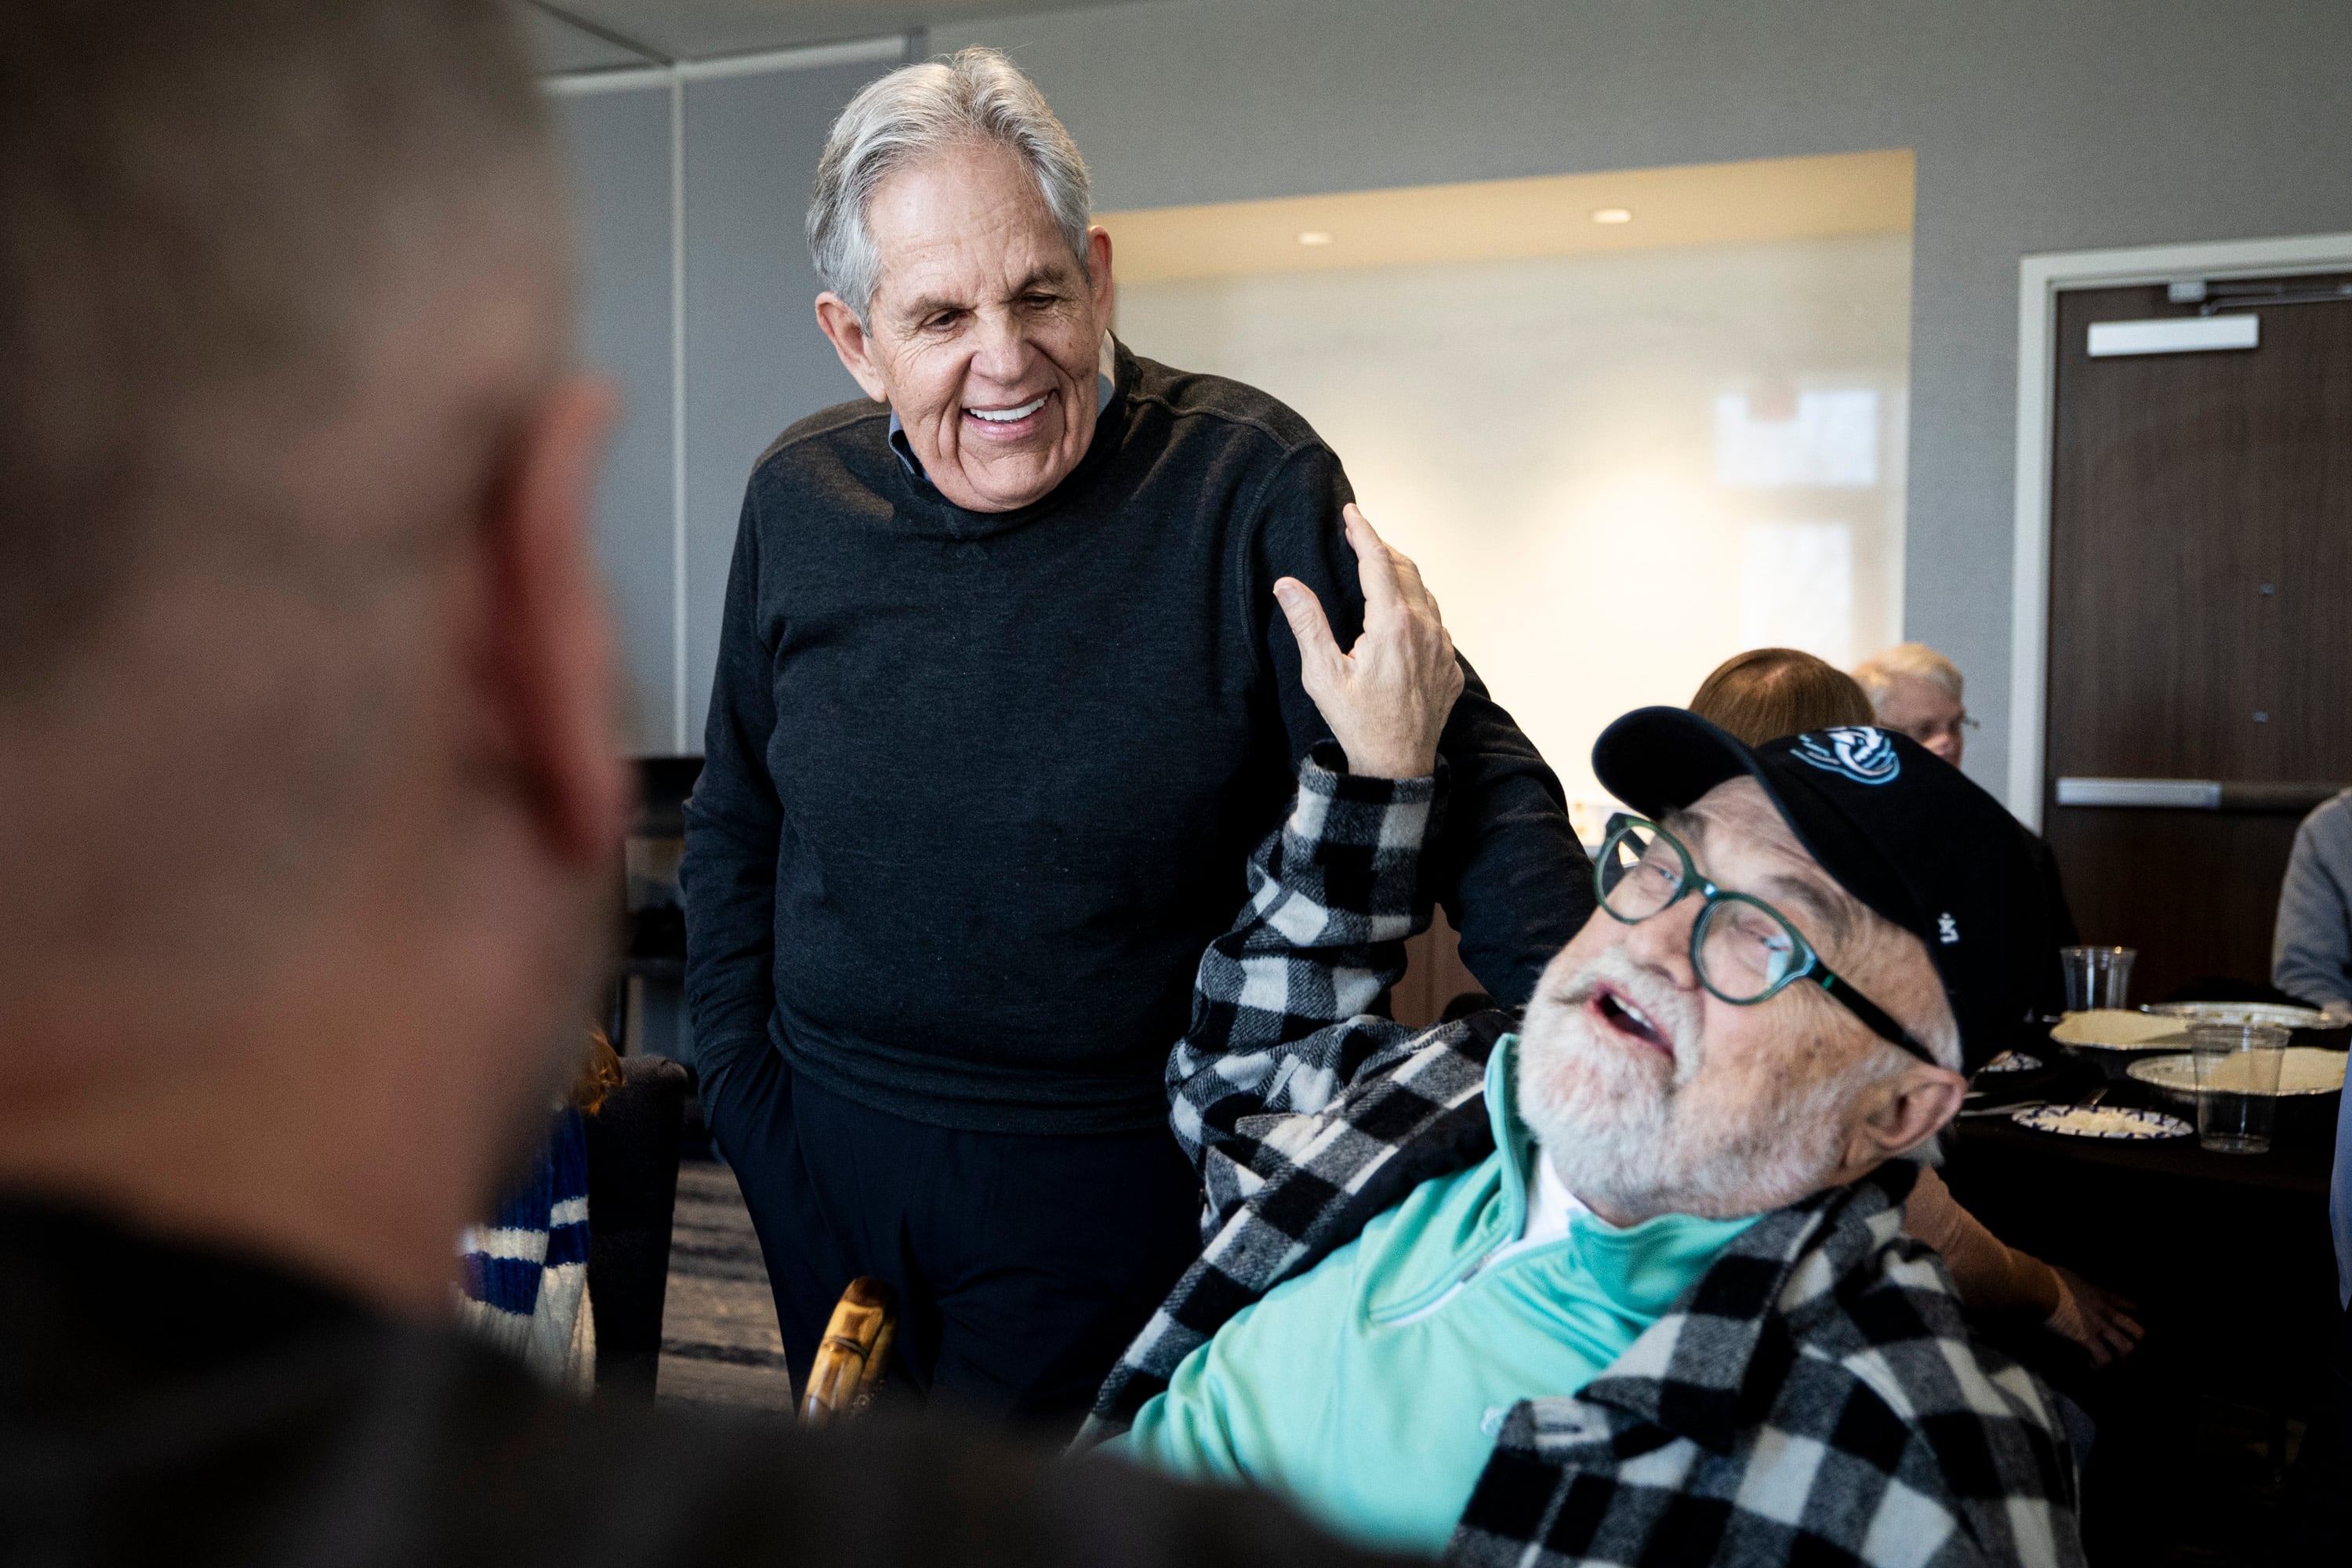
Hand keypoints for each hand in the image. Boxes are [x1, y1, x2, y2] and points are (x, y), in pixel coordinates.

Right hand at [1273, 504, 1463, 778]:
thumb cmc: (1357, 723)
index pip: (1377, 562)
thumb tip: (1287, 584)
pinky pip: (1436, 623)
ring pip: (1426, 594)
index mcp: (1393, 625)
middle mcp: (1425, 629)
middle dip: (1382, 547)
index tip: (1352, 512)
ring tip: (1380, 566)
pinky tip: (1402, 613)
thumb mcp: (1323, 675)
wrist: (1398, 765)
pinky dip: (1417, 606)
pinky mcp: (1450, 666)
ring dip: (1402, 574)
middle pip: (1405, 569)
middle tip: (1360, 535)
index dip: (1363, 532)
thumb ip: (1307, 623)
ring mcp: (1442, 647)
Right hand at [2045, 1266, 2143, 1365]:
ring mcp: (2099, 1326)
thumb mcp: (2071, 1277)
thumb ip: (2077, 1286)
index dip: (2130, 1316)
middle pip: (2137, 1331)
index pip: (2130, 1306)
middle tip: (2122, 1349)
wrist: (2039, 1286)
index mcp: (2101, 1295)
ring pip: (2127, 1347)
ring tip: (2110, 1361)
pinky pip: (2103, 1358)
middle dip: (2133, 1342)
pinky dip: (2099, 1364)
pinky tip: (2090, 1363)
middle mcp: (2106, 1312)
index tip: (2122, 1323)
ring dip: (2120, 1357)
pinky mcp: (2086, 1338)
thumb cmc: (2048, 1277)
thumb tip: (2068, 1287)